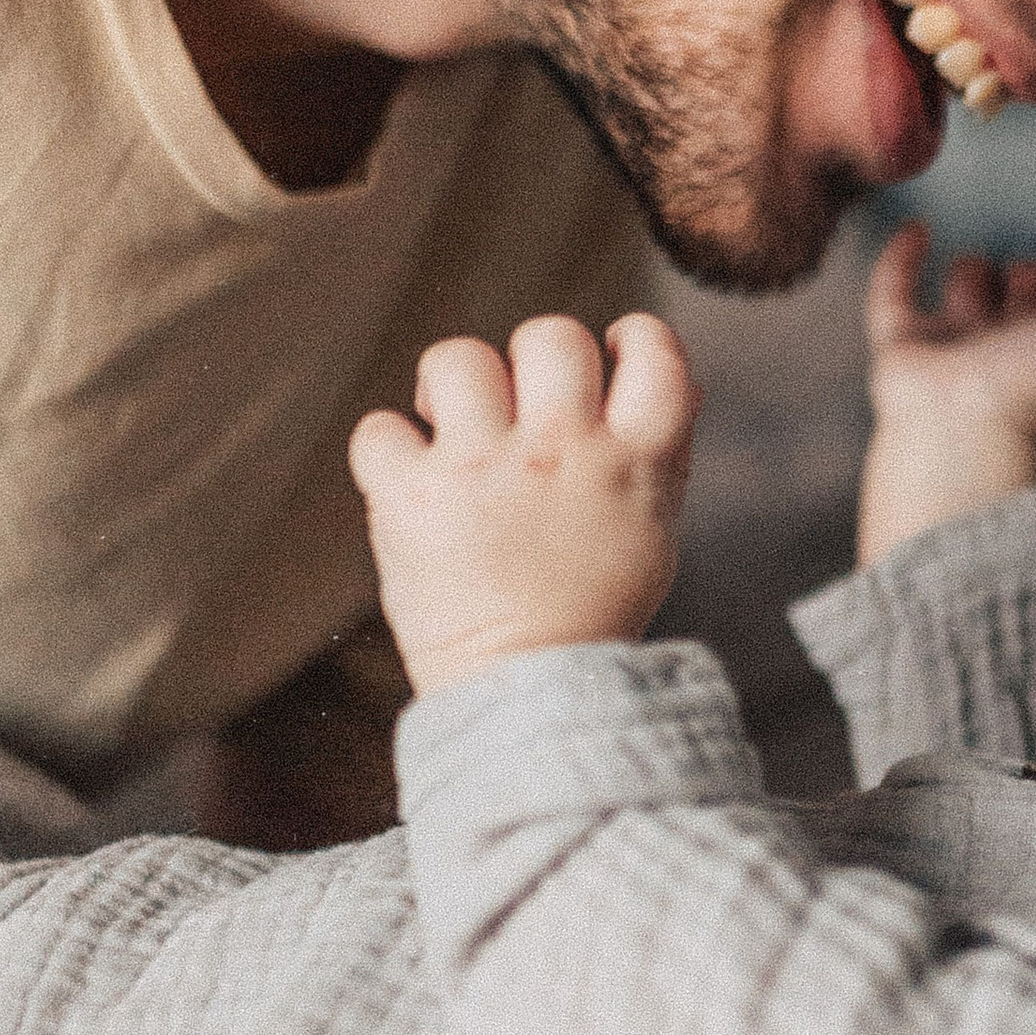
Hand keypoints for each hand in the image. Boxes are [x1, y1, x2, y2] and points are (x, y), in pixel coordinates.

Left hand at [348, 313, 698, 699]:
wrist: (530, 698)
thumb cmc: (590, 617)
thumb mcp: (650, 533)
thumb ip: (651, 455)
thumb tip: (652, 383)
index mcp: (635, 461)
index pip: (655, 350)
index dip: (631, 339)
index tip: (609, 360)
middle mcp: (564, 451)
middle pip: (553, 335)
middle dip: (532, 362)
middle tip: (516, 411)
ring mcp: (483, 469)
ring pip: (457, 358)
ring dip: (451, 390)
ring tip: (454, 434)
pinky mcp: (411, 497)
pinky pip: (380, 429)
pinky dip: (388, 452)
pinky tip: (410, 484)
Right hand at [856, 222, 1035, 563]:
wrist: (964, 435)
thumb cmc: (1032, 395)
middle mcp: (996, 351)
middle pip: (1008, 294)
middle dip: (1017, 274)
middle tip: (1019, 272)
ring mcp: (947, 348)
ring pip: (960, 292)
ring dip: (971, 268)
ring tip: (977, 269)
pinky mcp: (900, 346)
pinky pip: (892, 294)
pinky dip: (900, 259)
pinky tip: (918, 229)